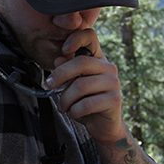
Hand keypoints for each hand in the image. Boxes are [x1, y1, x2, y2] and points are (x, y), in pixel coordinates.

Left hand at [46, 29, 125, 143]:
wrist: (103, 126)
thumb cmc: (86, 102)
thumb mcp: (72, 85)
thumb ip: (67, 71)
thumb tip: (59, 59)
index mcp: (98, 59)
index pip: (90, 36)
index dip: (76, 38)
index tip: (63, 50)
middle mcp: (108, 67)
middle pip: (81, 63)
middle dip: (60, 75)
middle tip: (48, 85)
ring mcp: (114, 83)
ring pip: (81, 86)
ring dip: (66, 99)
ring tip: (63, 106)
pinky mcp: (114, 100)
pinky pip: (86, 104)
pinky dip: (74, 111)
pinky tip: (74, 113)